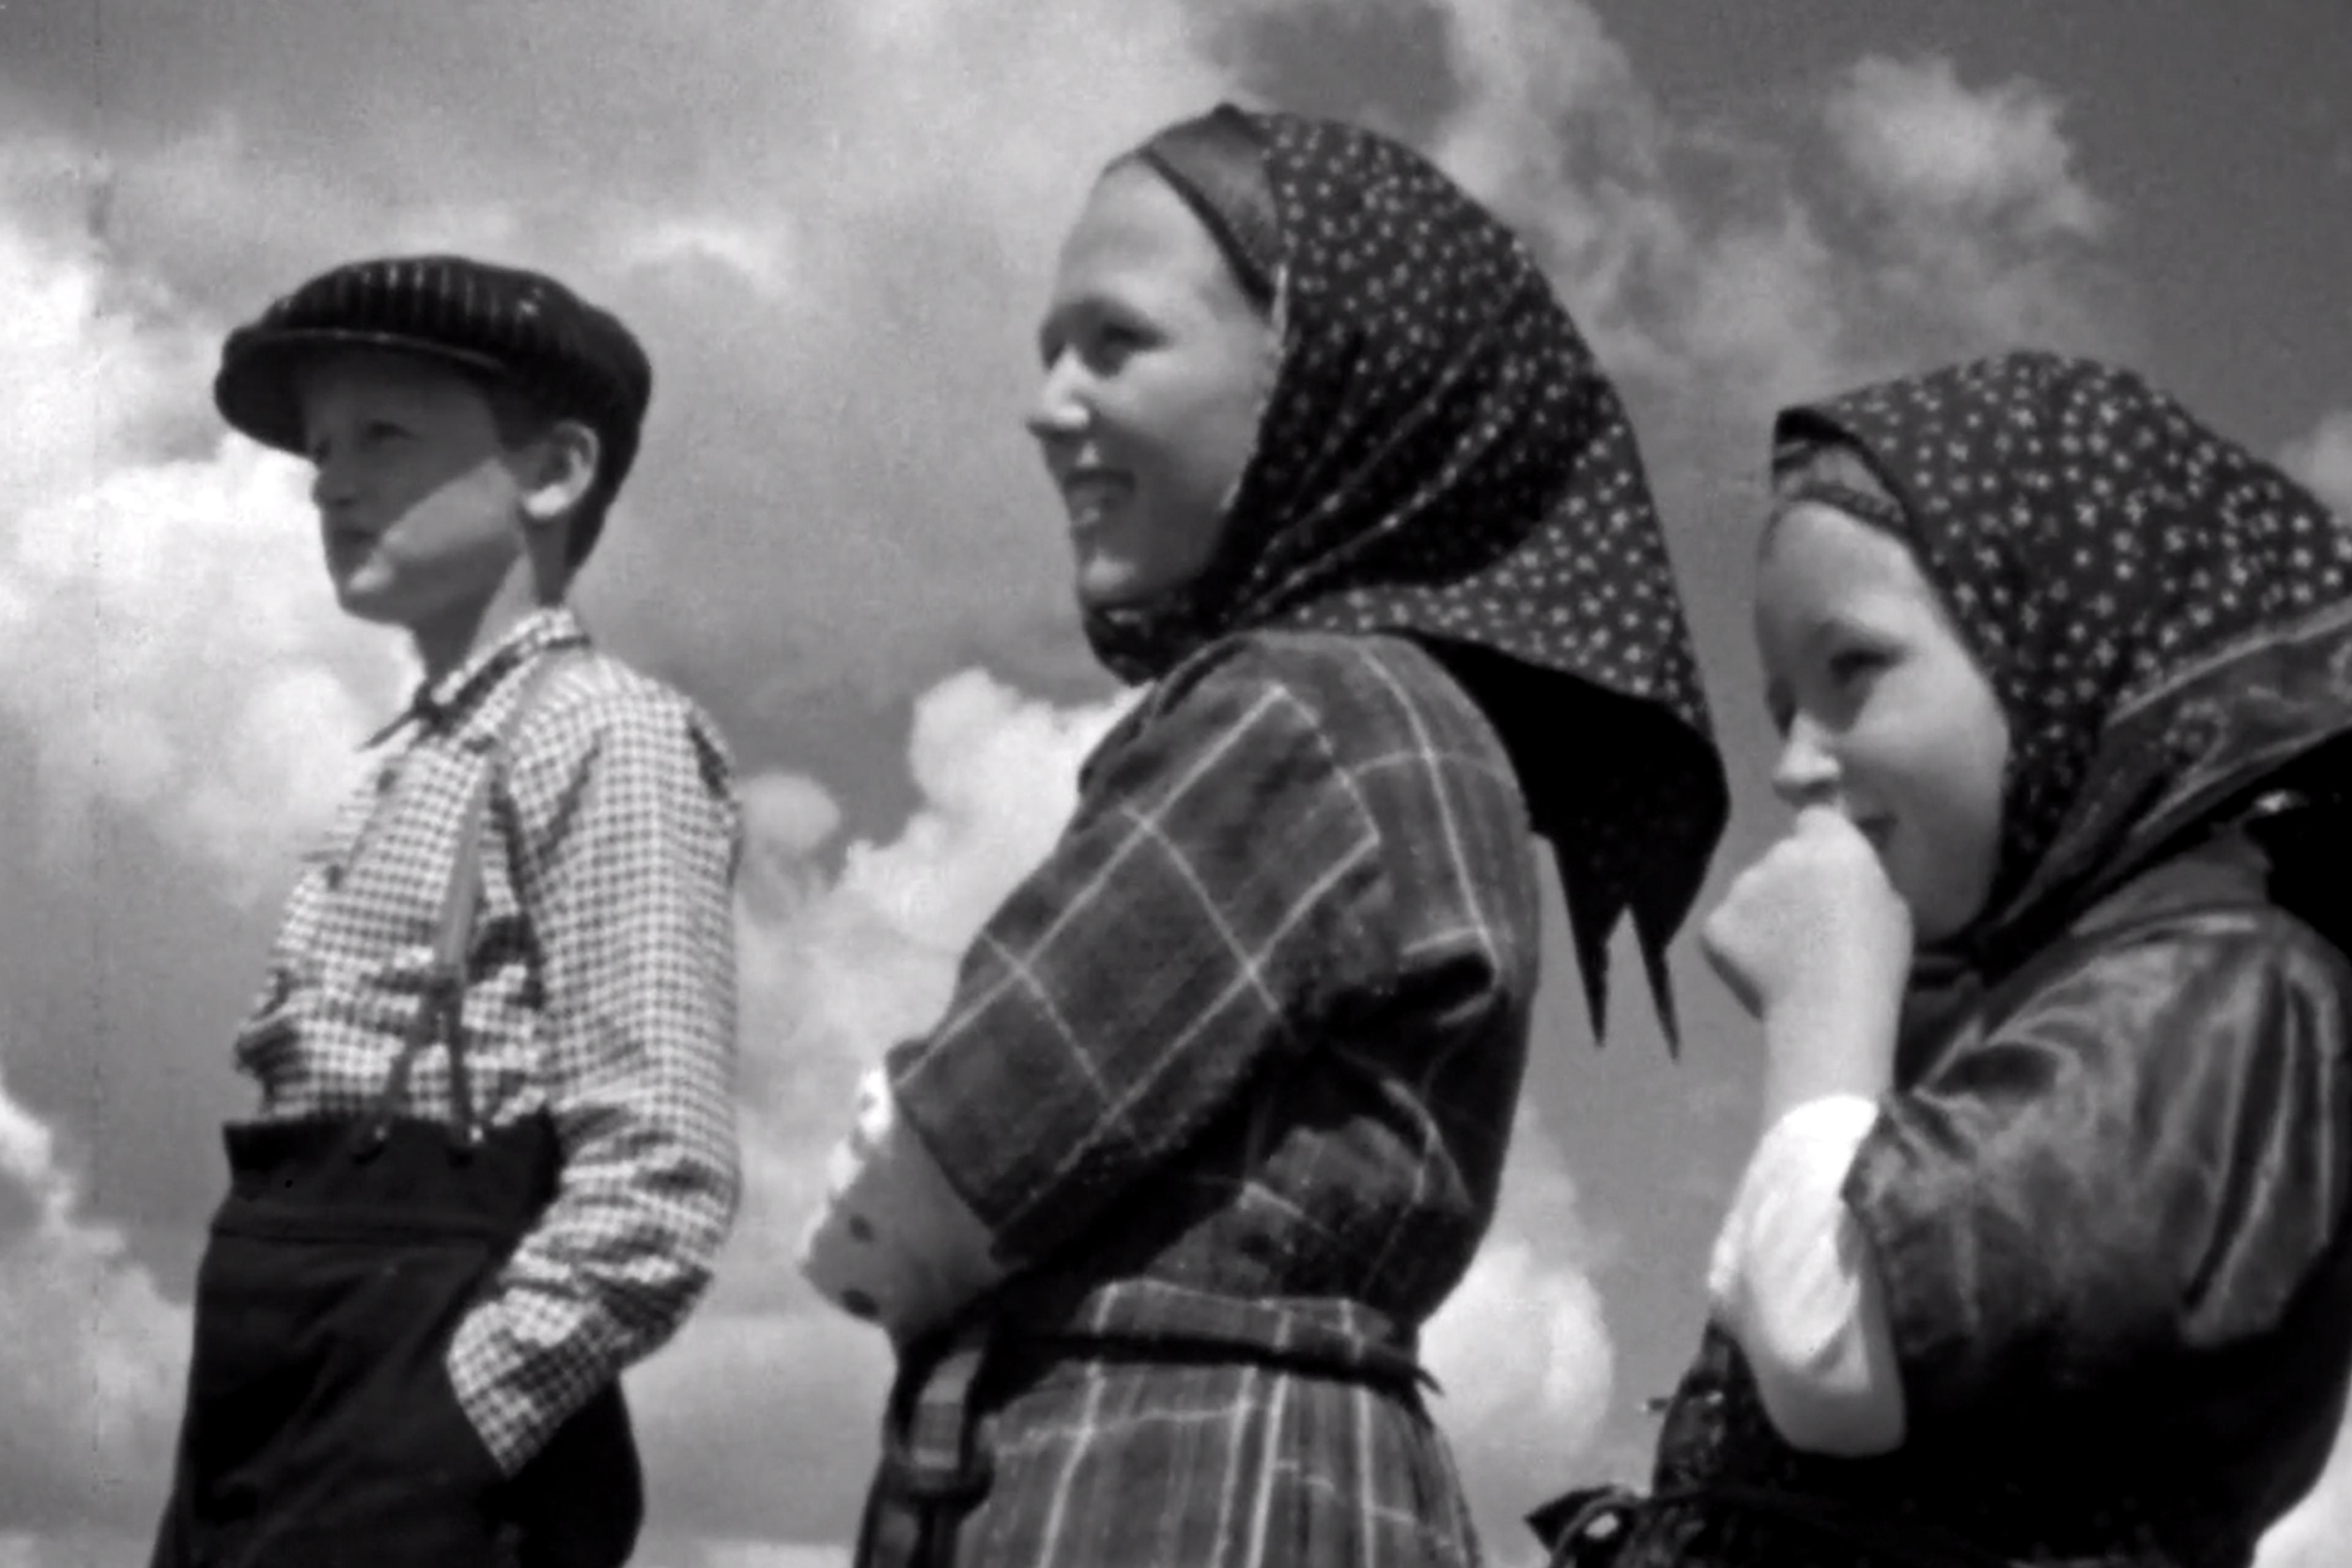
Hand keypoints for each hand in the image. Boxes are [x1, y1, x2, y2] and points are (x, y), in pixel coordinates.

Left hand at [1701, 806, 1913, 1024]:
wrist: (1829, 1013)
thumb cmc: (1877, 964)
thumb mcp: (1893, 908)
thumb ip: (1861, 877)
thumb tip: (1844, 873)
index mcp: (1831, 844)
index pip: (1815, 819)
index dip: (1821, 843)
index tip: (1829, 873)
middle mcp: (1780, 854)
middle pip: (1781, 857)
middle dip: (1791, 880)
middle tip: (1809, 924)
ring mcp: (1741, 888)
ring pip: (1751, 890)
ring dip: (1763, 911)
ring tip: (1785, 955)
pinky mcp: (1714, 924)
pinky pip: (1727, 925)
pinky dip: (1739, 943)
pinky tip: (1761, 971)